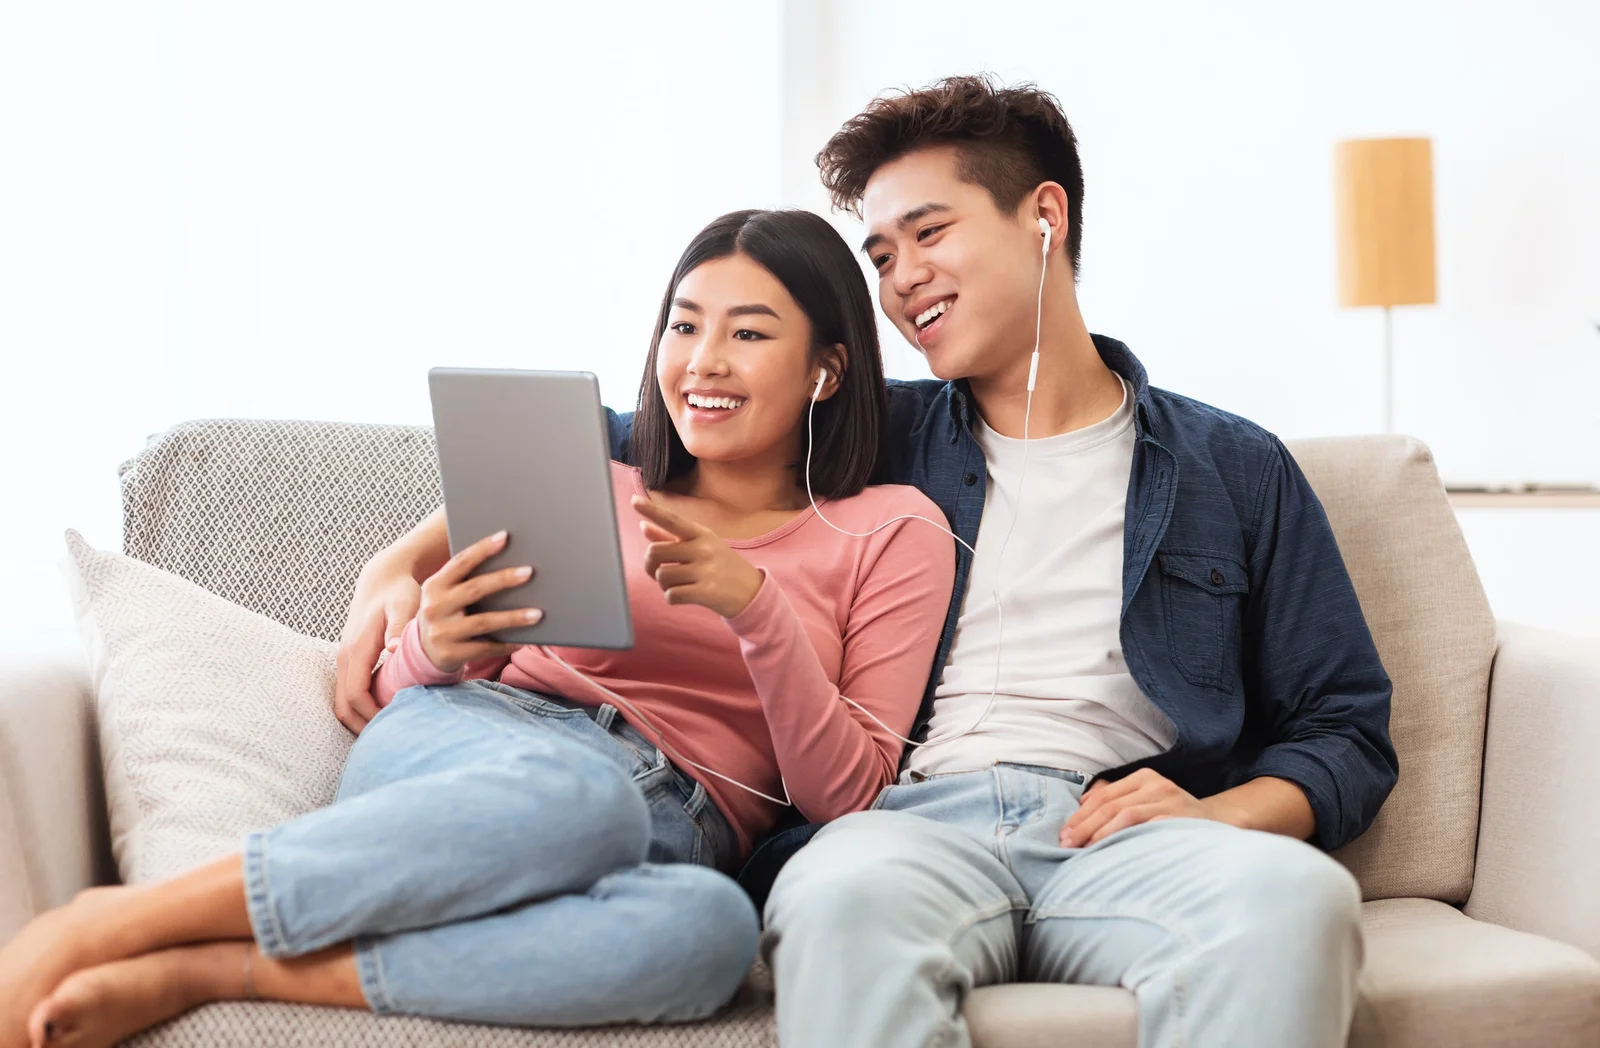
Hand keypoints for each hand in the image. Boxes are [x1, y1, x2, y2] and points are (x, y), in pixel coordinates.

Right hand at [335, 566, 421, 734]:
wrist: (384, 578)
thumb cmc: (398, 591)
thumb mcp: (404, 605)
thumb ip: (400, 628)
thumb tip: (394, 650)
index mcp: (356, 650)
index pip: (355, 696)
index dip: (372, 716)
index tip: (395, 726)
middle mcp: (345, 657)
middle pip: (343, 707)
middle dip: (364, 726)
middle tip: (392, 739)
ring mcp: (345, 660)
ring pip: (343, 702)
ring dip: (361, 719)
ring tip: (389, 731)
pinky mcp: (352, 661)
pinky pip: (350, 692)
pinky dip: (362, 708)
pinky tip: (386, 713)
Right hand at [415, 529, 543, 675]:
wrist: (423, 651)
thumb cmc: (446, 613)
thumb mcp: (446, 594)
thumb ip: (466, 580)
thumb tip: (511, 564)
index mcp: (434, 585)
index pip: (460, 562)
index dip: (482, 549)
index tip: (505, 537)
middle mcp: (435, 607)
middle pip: (474, 589)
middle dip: (503, 579)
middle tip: (529, 572)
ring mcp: (442, 632)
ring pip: (484, 621)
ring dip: (513, 617)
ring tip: (538, 613)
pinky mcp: (450, 653)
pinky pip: (485, 647)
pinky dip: (506, 644)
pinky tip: (524, 640)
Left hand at [632, 495, 763, 618]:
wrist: (751, 592)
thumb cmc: (720, 566)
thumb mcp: (702, 546)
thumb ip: (671, 537)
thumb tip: (643, 526)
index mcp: (702, 534)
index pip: (672, 520)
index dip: (652, 510)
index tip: (634, 501)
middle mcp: (704, 548)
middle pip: (654, 552)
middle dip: (650, 565)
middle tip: (660, 571)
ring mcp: (706, 570)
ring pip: (661, 576)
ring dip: (664, 584)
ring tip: (679, 584)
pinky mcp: (706, 592)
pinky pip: (671, 595)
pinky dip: (672, 598)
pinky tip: (684, 595)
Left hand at [1061, 768, 1213, 847]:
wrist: (1221, 823)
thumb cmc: (1175, 816)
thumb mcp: (1148, 799)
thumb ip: (1118, 798)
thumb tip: (1081, 806)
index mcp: (1146, 777)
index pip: (1104, 795)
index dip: (1081, 815)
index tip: (1064, 833)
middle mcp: (1158, 785)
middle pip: (1110, 805)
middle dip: (1084, 826)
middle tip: (1066, 844)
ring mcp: (1170, 802)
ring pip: (1125, 815)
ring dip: (1099, 834)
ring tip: (1083, 850)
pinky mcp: (1180, 821)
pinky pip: (1146, 829)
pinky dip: (1125, 839)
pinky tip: (1111, 851)